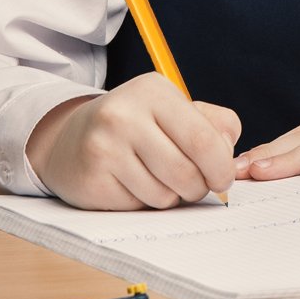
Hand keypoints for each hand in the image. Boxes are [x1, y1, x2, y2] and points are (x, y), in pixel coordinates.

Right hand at [25, 72, 240, 210]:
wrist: (70, 139)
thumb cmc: (138, 124)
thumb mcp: (176, 109)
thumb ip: (215, 124)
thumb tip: (229, 154)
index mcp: (153, 91)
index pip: (202, 139)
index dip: (221, 166)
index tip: (224, 179)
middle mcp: (123, 116)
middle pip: (185, 172)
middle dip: (199, 187)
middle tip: (196, 185)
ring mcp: (102, 149)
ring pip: (164, 196)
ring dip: (173, 196)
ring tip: (161, 179)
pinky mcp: (90, 181)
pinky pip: (138, 207)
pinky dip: (146, 202)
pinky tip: (135, 184)